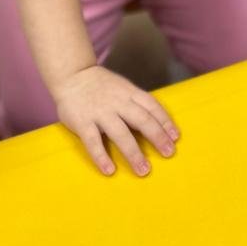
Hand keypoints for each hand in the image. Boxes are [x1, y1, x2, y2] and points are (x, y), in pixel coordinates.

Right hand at [53, 64, 179, 176]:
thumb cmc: (101, 86)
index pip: (152, 106)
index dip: (165, 121)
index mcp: (129, 92)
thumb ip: (136, 102)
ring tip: (144, 170)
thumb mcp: (122, 87)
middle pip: (141, 120)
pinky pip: (93, 141)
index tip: (175, 137)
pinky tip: (110, 170)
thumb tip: (157, 123)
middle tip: (168, 153)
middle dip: (157, 137)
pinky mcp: (82, 122)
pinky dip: (101, 156)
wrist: (71, 75)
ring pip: (120, 133)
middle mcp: (117, 102)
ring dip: (134, 153)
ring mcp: (100, 112)